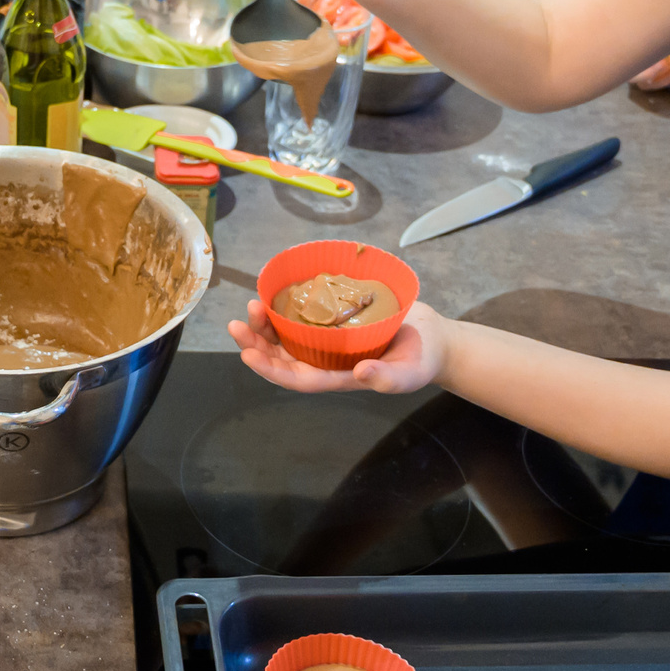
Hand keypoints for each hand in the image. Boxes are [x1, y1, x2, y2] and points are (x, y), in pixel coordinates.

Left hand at [226, 298, 454, 394]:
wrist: (432, 338)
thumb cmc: (421, 360)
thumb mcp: (408, 373)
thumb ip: (386, 378)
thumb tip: (361, 374)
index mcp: (336, 377)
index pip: (296, 379)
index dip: (270, 370)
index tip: (248, 355)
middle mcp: (325, 359)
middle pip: (282, 357)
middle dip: (256, 344)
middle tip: (237, 324)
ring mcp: (326, 340)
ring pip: (286, 336)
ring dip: (264, 325)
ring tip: (251, 305)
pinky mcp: (332, 319)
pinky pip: (302, 315)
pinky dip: (286, 306)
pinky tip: (273, 291)